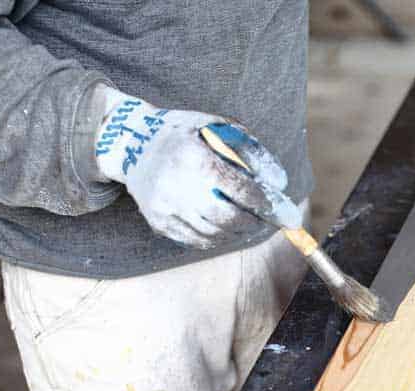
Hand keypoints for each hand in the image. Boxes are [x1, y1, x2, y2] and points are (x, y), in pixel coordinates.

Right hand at [92, 86, 297, 247]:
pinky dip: (216, 237)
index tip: (283, 212)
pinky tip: (224, 227)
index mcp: (197, 159)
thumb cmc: (184, 133)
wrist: (131, 142)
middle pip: (228, 218)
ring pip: (214, 234)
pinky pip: (196, 240)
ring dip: (236, 232)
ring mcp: (167, 207)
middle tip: (264, 220)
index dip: (266, 204)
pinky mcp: (159, 222)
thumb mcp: (216, 126)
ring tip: (245, 222)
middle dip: (253, 222)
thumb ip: (250, 150)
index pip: (241, 190)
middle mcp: (179, 186)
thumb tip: (279, 182)